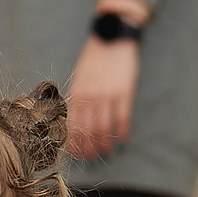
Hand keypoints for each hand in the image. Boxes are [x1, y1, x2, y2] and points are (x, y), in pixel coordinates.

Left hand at [66, 35, 138, 160]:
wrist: (112, 37)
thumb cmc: (95, 59)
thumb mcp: (79, 78)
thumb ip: (77, 99)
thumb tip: (74, 123)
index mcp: (76, 93)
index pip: (72, 126)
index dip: (74, 143)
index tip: (76, 155)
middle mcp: (90, 96)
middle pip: (88, 131)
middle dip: (90, 149)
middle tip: (93, 159)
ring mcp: (108, 95)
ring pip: (105, 128)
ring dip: (106, 144)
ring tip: (108, 153)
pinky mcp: (124, 91)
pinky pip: (123, 118)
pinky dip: (123, 132)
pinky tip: (123, 140)